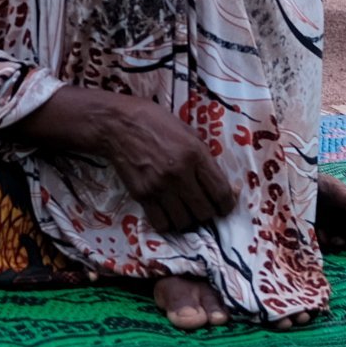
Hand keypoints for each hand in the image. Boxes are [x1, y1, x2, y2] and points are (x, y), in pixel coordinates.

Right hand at [14, 87, 235, 233]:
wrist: (118, 124)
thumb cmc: (156, 123)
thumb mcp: (188, 132)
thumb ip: (205, 158)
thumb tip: (221, 183)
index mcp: (195, 154)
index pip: (221, 192)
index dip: (227, 205)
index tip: (223, 207)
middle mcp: (180, 173)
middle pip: (205, 212)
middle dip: (207, 213)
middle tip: (202, 207)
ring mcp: (159, 186)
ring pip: (185, 222)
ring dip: (188, 220)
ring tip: (184, 210)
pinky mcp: (142, 195)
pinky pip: (162, 224)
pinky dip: (168, 223)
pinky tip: (167, 213)